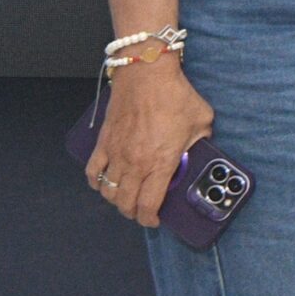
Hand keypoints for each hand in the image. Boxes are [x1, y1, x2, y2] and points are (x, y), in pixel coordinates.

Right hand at [84, 59, 214, 228]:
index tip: (154, 220)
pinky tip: (102, 183)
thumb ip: (201, 141)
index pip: (149, 204)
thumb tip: (200, 150)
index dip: (150, 218)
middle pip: (125, 202)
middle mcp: (135, 163)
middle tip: (141, 211)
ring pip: (108, 190)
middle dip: (133, 212)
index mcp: (160, 163)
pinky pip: (92, 171)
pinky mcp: (103, 142)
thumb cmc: (175, 95)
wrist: (146, 74)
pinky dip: (95, 181)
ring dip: (115, 199)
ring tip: (125, 198)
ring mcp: (116, 153)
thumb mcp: (202, 121)